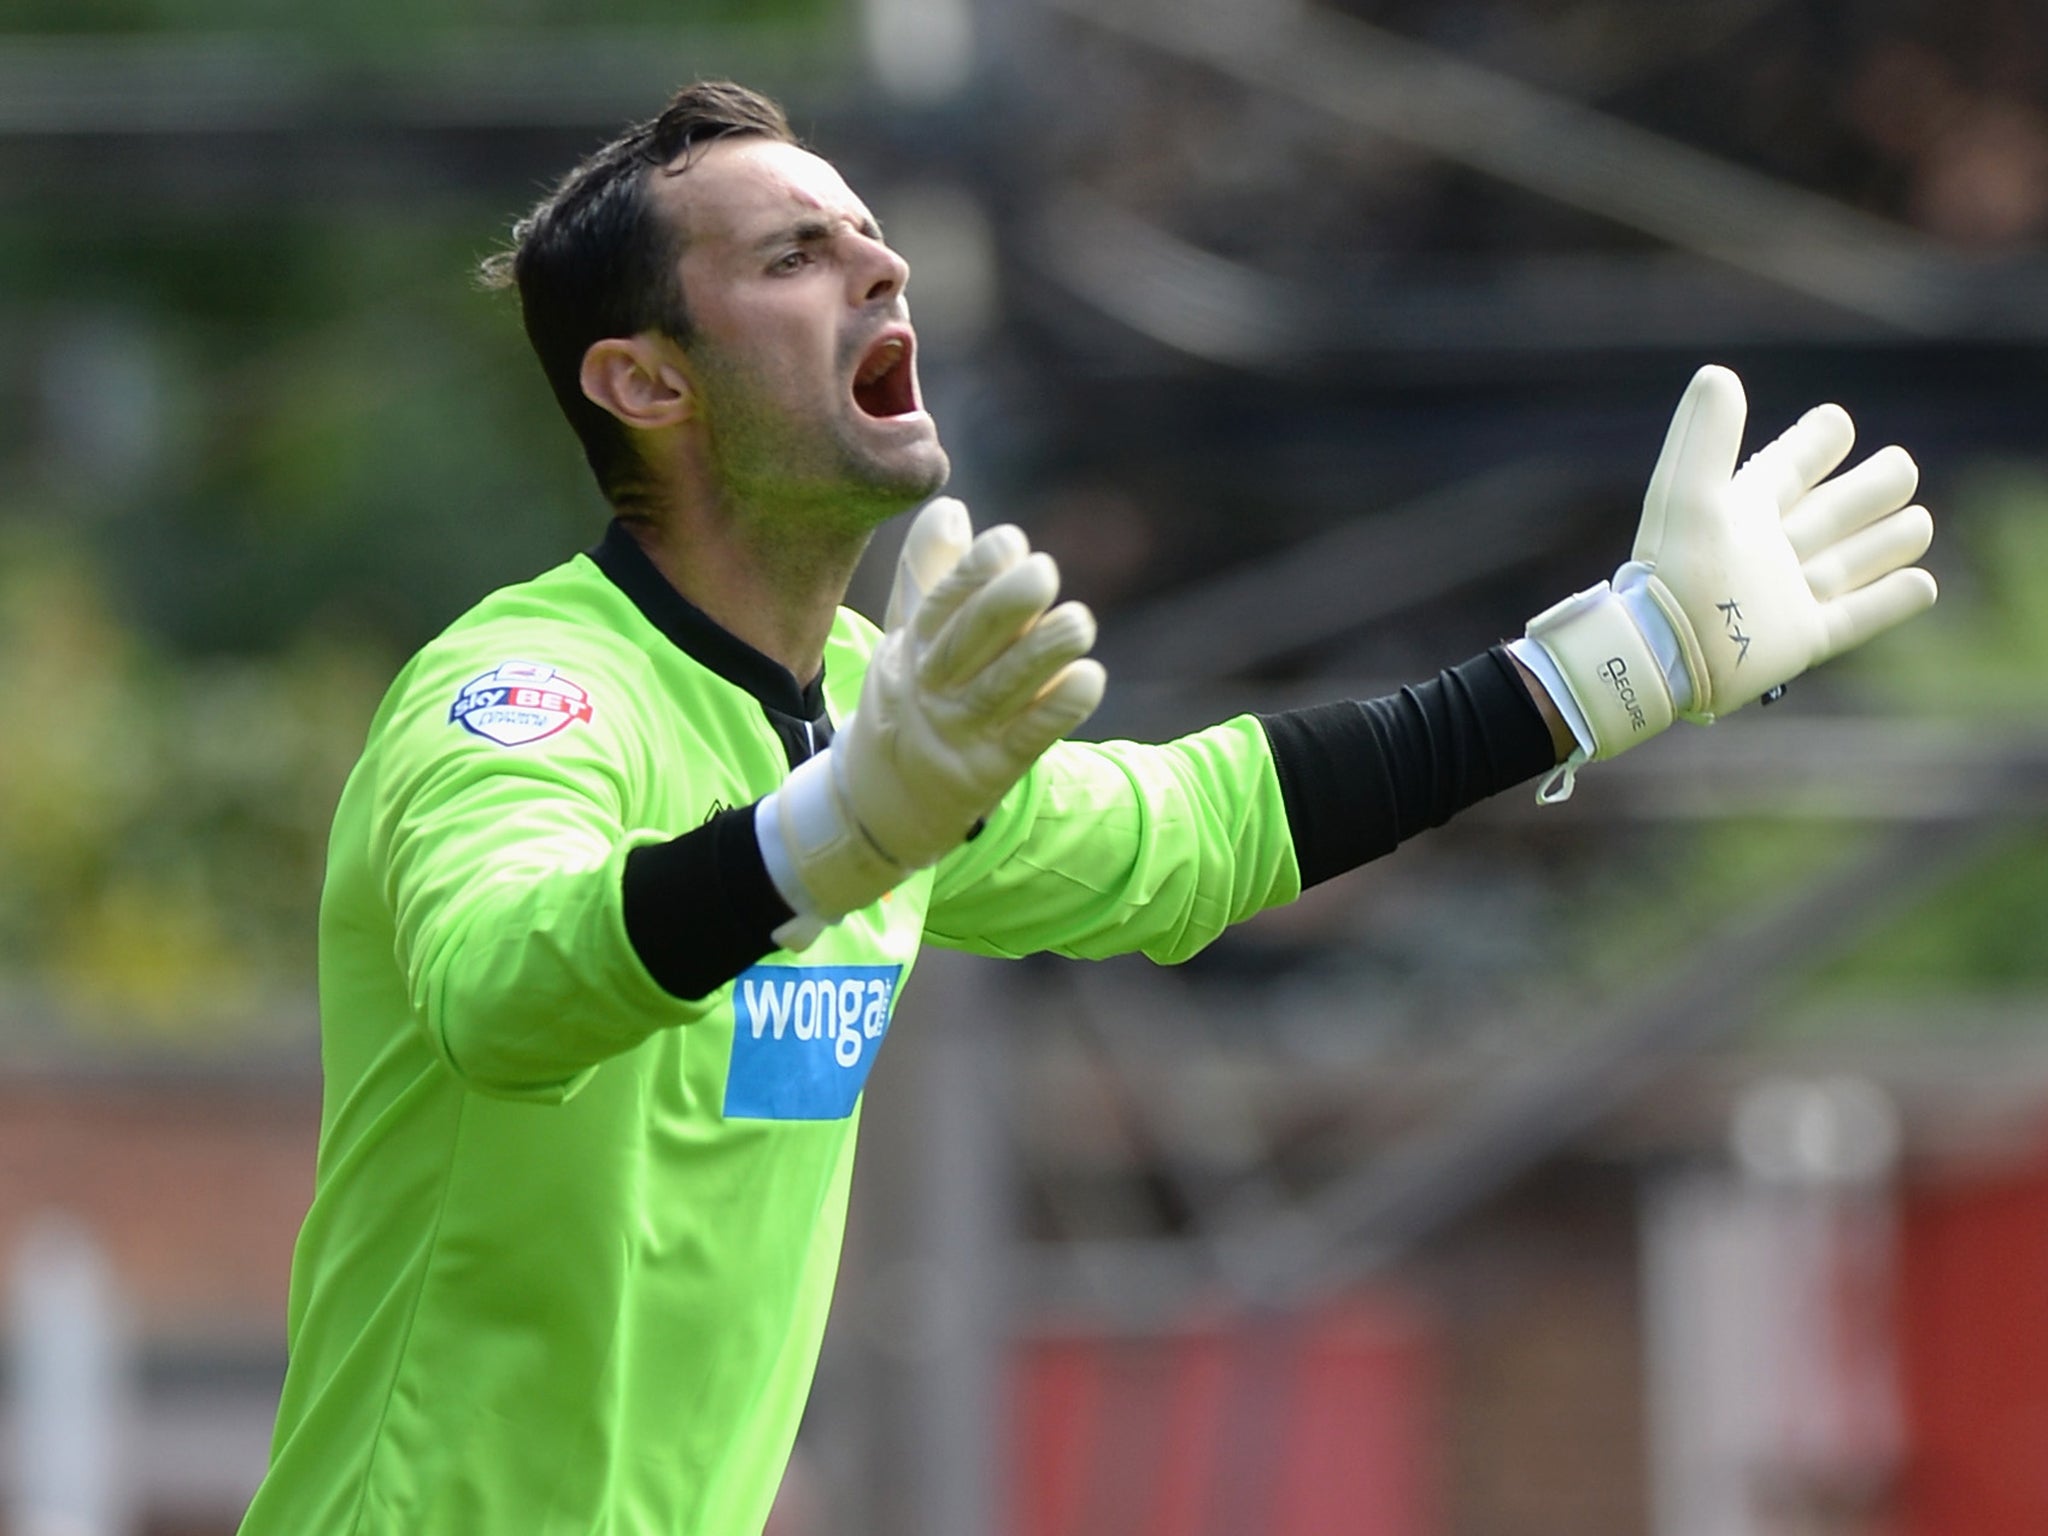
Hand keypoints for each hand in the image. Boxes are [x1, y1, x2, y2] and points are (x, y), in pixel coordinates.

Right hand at [760, 498, 1105, 932]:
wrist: (881, 803)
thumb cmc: (912, 698)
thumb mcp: (909, 637)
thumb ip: (930, 574)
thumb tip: (950, 509)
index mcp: (911, 649)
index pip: (938, 606)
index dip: (971, 572)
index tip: (1008, 540)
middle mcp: (930, 690)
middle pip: (964, 645)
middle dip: (1003, 606)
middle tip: (1045, 571)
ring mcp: (957, 735)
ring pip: (1000, 692)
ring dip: (1040, 655)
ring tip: (1080, 622)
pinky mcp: (987, 775)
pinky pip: (1025, 740)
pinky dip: (1056, 711)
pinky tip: (1088, 679)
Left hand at [1520, 365, 1936, 790]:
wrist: (1662, 655)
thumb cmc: (1673, 571)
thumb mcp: (1687, 493)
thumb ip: (1705, 434)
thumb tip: (1719, 374)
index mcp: (1745, 511)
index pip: (1792, 464)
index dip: (1818, 440)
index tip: (1835, 423)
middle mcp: (1770, 550)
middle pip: (1836, 510)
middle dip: (1872, 487)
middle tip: (1897, 468)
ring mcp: (1788, 597)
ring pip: (1852, 560)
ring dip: (1889, 539)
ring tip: (1916, 522)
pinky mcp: (1802, 640)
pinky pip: (1856, 617)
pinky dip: (1892, 600)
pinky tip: (1923, 583)